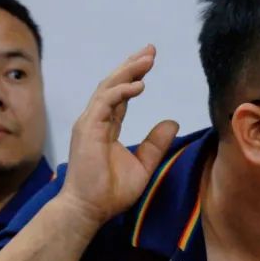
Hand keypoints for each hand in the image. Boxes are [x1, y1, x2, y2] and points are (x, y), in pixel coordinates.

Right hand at [58, 45, 178, 225]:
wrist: (88, 210)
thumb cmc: (109, 192)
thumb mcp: (143, 165)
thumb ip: (155, 143)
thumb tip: (172, 122)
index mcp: (106, 127)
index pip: (121, 96)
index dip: (134, 77)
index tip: (150, 62)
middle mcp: (95, 120)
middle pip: (113, 85)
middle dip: (131, 65)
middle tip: (150, 50)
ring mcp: (89, 123)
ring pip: (108, 88)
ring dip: (128, 72)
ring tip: (147, 59)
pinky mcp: (87, 130)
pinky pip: (105, 103)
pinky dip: (121, 91)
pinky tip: (139, 84)